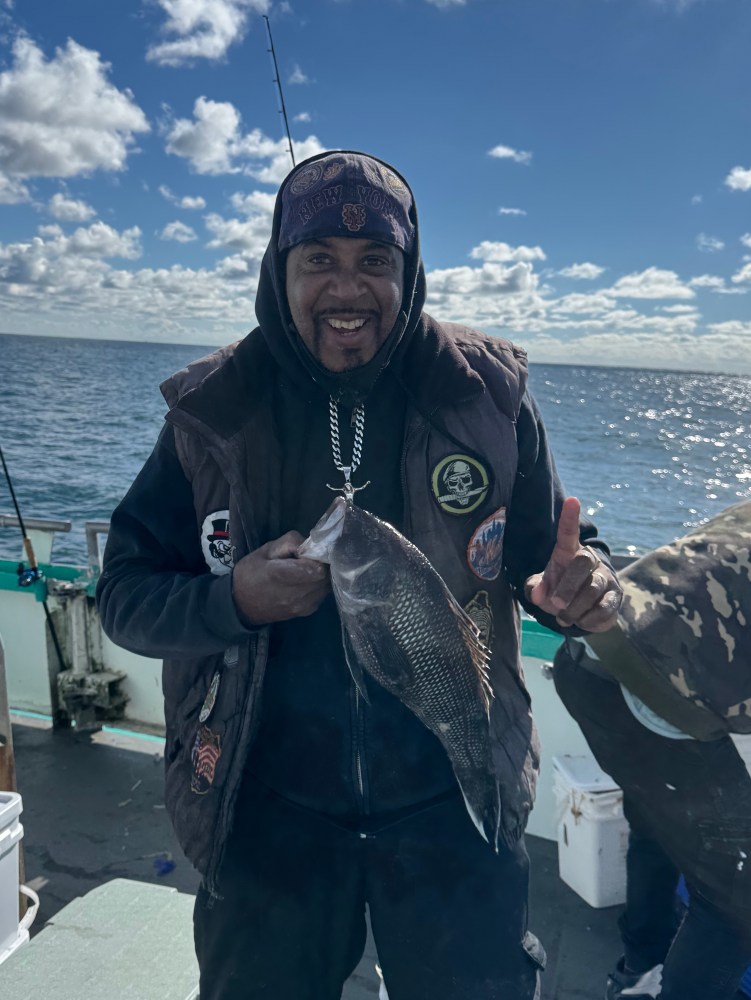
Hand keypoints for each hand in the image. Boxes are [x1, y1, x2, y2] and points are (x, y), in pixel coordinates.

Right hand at [231, 531, 329, 625]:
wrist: (240, 605)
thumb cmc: (250, 573)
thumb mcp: (265, 550)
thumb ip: (290, 543)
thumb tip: (310, 545)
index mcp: (282, 575)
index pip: (318, 568)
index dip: (318, 556)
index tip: (309, 552)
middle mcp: (296, 594)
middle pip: (326, 576)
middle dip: (322, 564)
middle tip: (308, 560)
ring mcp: (303, 606)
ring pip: (327, 585)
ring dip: (321, 575)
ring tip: (306, 570)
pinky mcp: (307, 612)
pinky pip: (322, 594)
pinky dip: (318, 585)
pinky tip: (305, 582)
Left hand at [524, 497, 621, 631]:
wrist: (582, 611)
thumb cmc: (558, 591)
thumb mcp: (542, 590)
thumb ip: (536, 589)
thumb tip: (538, 594)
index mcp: (568, 553)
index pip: (569, 533)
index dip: (569, 518)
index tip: (572, 501)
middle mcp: (590, 560)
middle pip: (582, 562)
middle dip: (567, 586)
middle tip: (555, 604)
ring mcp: (606, 577)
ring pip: (593, 588)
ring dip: (575, 607)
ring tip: (564, 616)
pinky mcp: (616, 596)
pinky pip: (604, 607)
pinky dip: (588, 618)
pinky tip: (581, 620)